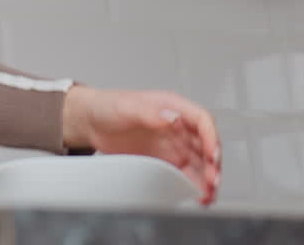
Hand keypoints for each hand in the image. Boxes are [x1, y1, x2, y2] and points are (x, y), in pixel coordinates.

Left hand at [61, 85, 221, 204]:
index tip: (212, 155)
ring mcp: (172, 145)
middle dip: (213, 165)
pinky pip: (184, 175)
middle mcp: (178, 127)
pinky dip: (192, 186)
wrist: (90, 122)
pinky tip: (195, 197)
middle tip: (212, 181)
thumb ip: (150, 111)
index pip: (202, 121)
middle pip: (205, 146)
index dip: (211, 138)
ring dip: (206, 180)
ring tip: (207, 196)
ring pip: (199, 164)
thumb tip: (173, 117)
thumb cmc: (108, 106)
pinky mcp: (164, 161)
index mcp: (173, 107)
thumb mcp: (127, 106)